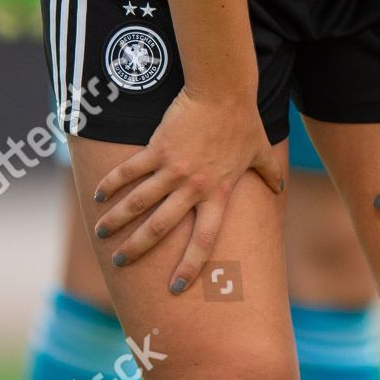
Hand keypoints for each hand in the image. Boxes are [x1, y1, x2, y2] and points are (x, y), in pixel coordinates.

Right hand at [92, 88, 284, 292]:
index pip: (204, 240)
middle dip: (138, 248)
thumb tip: (281, 184)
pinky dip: (111, 184)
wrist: (222, 92)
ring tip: (102, 233)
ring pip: (139, 203)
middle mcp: (193, 187)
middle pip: (161, 228)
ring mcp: (173, 169)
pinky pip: (129, 172)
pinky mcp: (157, 148)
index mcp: (218, 193)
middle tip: (119, 262)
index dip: (190, 266)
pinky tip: (98, 196)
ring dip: (117, 220)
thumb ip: (269, 172)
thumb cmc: (242, 120)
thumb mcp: (260, 150)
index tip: (175, 288)